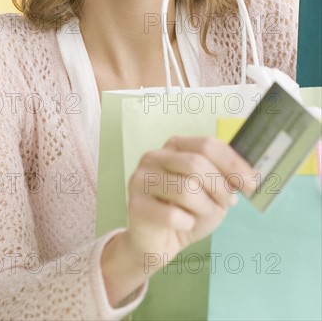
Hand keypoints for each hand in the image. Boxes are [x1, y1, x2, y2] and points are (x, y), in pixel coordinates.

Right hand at [126, 135, 256, 267]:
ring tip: (202, 214)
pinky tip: (183, 224)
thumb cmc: (186, 212)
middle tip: (228, 203)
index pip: (207, 144)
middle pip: (196, 163)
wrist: (159, 242)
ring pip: (185, 189)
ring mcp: (141, 179)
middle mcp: (154, 157)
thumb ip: (225, 178)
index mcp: (174, 146)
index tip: (252, 183)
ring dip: (204, 207)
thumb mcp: (212, 192)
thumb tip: (250, 176)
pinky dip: (186, 223)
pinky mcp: (135, 205)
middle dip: (220, 187)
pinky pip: (172, 215)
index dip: (233, 164)